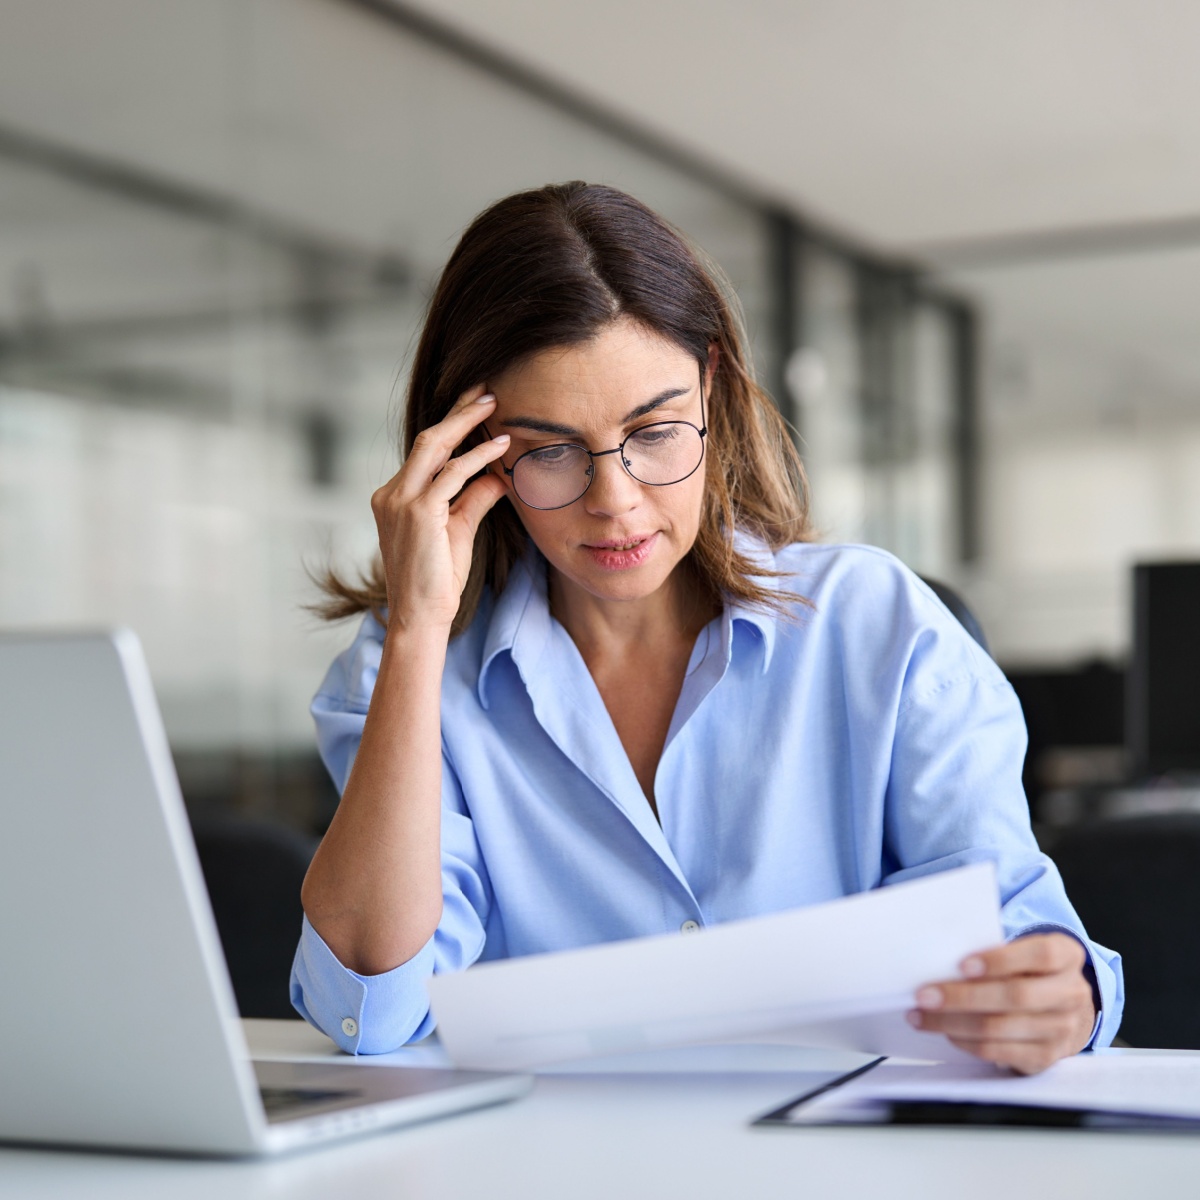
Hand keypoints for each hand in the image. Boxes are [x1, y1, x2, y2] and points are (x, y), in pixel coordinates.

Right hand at [371, 385, 509, 631]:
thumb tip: (498, 476)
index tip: (477, 405)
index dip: (452, 426)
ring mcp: (400, 501)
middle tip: (487, 389)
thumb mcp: (459, 531)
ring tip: (496, 405)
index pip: (424, 451)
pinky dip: (477, 457)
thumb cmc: (438, 581)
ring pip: (435, 447)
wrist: (420, 617)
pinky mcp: (417, 512)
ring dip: (468, 423)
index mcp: (394, 496)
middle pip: (426, 439)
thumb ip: (473, 500)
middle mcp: (391, 494)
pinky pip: (452, 474)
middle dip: (458, 411)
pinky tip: (500, 447)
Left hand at [908, 933, 1095, 1074]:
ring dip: (953, 1022)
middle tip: (924, 994)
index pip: (1041, 954)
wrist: (1061, 1009)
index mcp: (1067, 955)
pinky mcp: (1045, 1057)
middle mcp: (1070, 993)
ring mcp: (1061, 1029)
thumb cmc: (1027, 970)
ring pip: (1000, 1027)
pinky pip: (998, 1051)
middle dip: (963, 996)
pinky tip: (944, 1032)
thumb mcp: (1022, 951)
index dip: (1001, 960)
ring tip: (921, 1015)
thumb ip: (994, 951)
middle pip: (1015, 996)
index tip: (962, 964)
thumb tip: (940, 958)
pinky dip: (965, 1041)